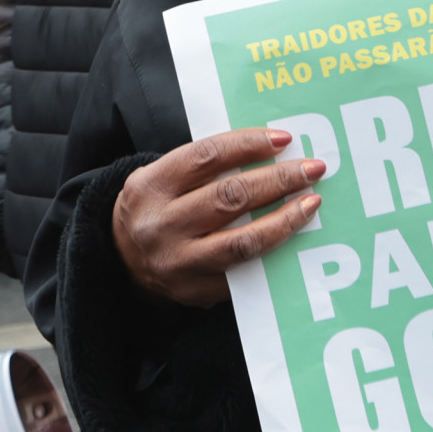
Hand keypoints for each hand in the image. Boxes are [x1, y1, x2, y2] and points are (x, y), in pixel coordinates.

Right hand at [113, 129, 324, 307]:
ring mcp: (178, 263)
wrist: (119, 262)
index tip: (284, 139)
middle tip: (313, 169)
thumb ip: (204, 165)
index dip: (249, 144)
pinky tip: (293, 237)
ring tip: (311, 203)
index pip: (208, 155)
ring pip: (243, 241)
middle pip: (231, 197)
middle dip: (278, 180)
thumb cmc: (156, 207)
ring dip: (285, 220)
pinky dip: (273, 252)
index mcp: (151, 185)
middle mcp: (161, 224)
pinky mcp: (196, 292)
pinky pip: (244, 272)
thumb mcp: (163, 178)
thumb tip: (270, 147)